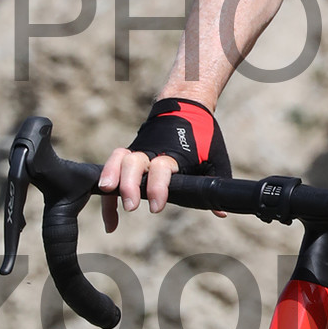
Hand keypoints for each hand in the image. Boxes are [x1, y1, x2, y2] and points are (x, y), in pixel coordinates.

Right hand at [99, 95, 230, 229]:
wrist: (186, 105)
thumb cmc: (203, 135)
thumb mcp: (215, 157)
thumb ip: (216, 182)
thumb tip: (221, 213)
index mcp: (173, 154)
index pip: (161, 169)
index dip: (157, 187)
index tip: (156, 208)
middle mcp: (152, 151)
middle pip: (133, 163)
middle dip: (128, 185)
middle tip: (131, 207)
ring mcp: (139, 150)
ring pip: (118, 160)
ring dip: (110, 178)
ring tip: (106, 195)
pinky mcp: (130, 155)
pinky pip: (113, 171)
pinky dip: (108, 197)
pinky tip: (111, 223)